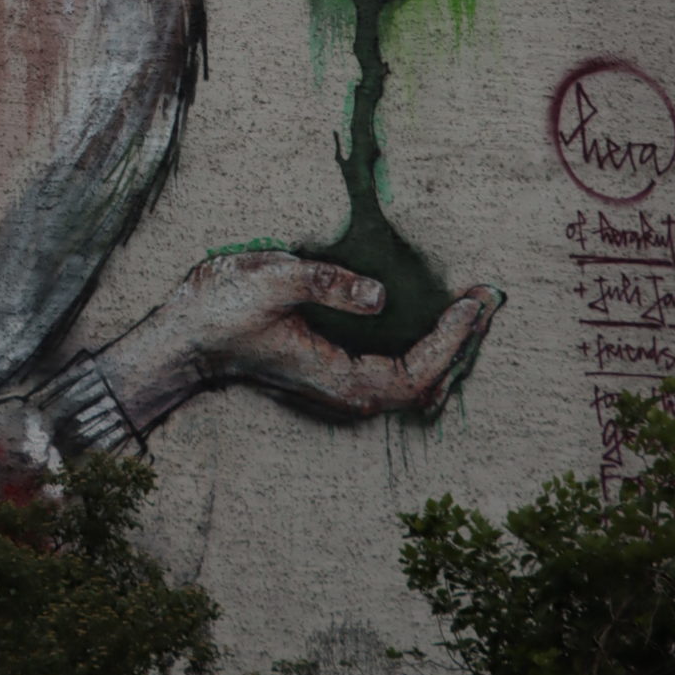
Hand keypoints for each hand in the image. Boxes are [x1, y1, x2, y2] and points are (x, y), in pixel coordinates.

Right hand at [98, 251, 501, 431]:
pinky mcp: (335, 370)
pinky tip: (433, 317)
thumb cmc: (223, 310)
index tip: (472, 304)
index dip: (451, 343)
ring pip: (415, 380)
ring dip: (448, 348)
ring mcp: (341, 385)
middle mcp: (346, 392)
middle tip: (489, 301)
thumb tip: (380, 292)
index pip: (416, 373)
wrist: (185, 336)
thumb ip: (326, 284)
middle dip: (462, 344)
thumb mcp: (272, 282)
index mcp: (338, 379)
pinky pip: (397, 370)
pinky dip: (425, 348)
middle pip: (426, 383)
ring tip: (472, 309)